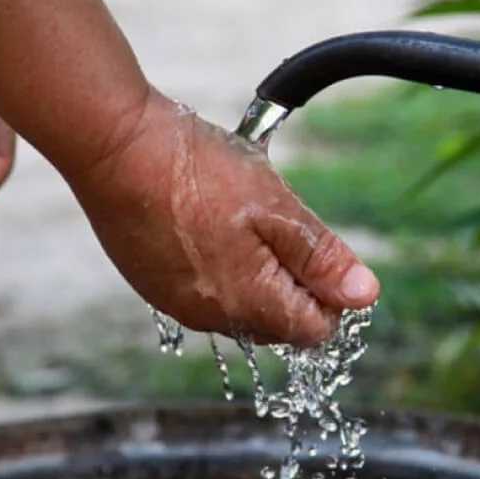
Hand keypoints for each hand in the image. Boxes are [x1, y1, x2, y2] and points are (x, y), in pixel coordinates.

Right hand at [68, 92, 379, 345]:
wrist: (115, 148)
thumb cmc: (197, 172)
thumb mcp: (276, 207)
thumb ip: (321, 258)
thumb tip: (364, 297)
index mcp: (249, 303)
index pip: (314, 331)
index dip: (330, 293)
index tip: (319, 250)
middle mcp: (211, 317)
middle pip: (277, 322)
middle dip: (292, 283)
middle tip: (281, 224)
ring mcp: (177, 303)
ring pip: (239, 306)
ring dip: (254, 272)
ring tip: (240, 215)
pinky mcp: (152, 283)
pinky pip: (202, 291)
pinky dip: (216, 265)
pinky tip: (206, 220)